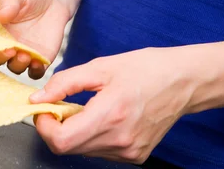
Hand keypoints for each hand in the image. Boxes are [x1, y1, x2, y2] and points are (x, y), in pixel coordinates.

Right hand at [0, 0, 70, 78]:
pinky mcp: (39, 59)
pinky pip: (34, 72)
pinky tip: (38, 63)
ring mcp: (21, 53)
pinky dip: (35, 71)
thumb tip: (3, 16)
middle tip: (11, 50)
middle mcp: (6, 44)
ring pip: (15, 67)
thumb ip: (8, 2)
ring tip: (26, 56)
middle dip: (2, 57)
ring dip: (18, 65)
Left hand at [30, 47, 194, 163]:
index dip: (43, 126)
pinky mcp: (136, 156)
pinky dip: (92, 136)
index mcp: (110, 115)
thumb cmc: (146, 69)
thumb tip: (38, 98)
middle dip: (57, 127)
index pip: (61, 140)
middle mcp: (120, 140)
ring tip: (88, 107)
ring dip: (74, 132)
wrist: (184, 81)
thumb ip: (64, 83)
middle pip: (68, 148)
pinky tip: (103, 117)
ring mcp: (129, 152)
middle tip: (63, 104)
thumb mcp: (100, 67)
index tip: (43, 109)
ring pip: (82, 150)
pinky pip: (100, 151)